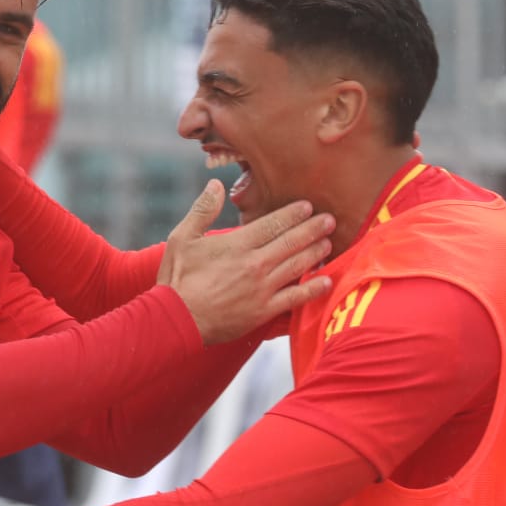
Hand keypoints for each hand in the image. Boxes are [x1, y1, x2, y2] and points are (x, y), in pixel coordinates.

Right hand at [157, 181, 334, 344]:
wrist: (176, 320)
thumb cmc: (177, 279)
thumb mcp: (181, 238)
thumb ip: (202, 210)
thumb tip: (216, 184)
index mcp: (237, 244)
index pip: (273, 223)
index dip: (293, 214)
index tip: (307, 206)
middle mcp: (254, 263)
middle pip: (291, 241)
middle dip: (313, 229)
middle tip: (330, 219)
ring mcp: (262, 288)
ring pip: (297, 266)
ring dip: (316, 252)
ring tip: (329, 242)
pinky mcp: (264, 311)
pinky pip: (295, 298)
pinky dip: (312, 288)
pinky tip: (326, 281)